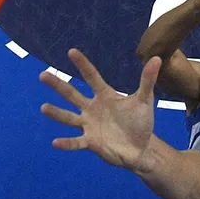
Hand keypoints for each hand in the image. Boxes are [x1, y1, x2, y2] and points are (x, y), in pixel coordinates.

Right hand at [40, 49, 159, 170]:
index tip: (71, 51)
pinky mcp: (91, 142)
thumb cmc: (140, 121)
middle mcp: (93, 108)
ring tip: (43, 107)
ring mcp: (89, 125)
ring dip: (56, 113)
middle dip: (58, 85)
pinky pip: (76, 142)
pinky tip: (55, 142)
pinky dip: (66, 143)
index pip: (91, 77)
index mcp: (105, 96)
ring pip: (69, 118)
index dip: (82, 65)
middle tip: (43, 74)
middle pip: (72, 94)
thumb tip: (157, 59)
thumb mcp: (144, 100)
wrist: (141, 147)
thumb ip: (147, 80)